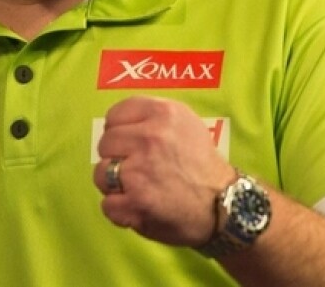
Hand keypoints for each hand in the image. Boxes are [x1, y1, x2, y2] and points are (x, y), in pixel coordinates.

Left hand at [93, 96, 236, 246]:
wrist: (225, 205)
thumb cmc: (201, 164)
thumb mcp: (185, 123)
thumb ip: (151, 116)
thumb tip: (116, 122)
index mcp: (162, 113)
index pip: (114, 115)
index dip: (118, 132)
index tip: (129, 144)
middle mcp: (150, 138)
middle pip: (105, 144)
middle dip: (116, 158)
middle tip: (136, 169)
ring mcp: (140, 171)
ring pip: (100, 173)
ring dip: (114, 185)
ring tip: (137, 189)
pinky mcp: (136, 202)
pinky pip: (107, 204)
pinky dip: (120, 210)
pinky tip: (139, 207)